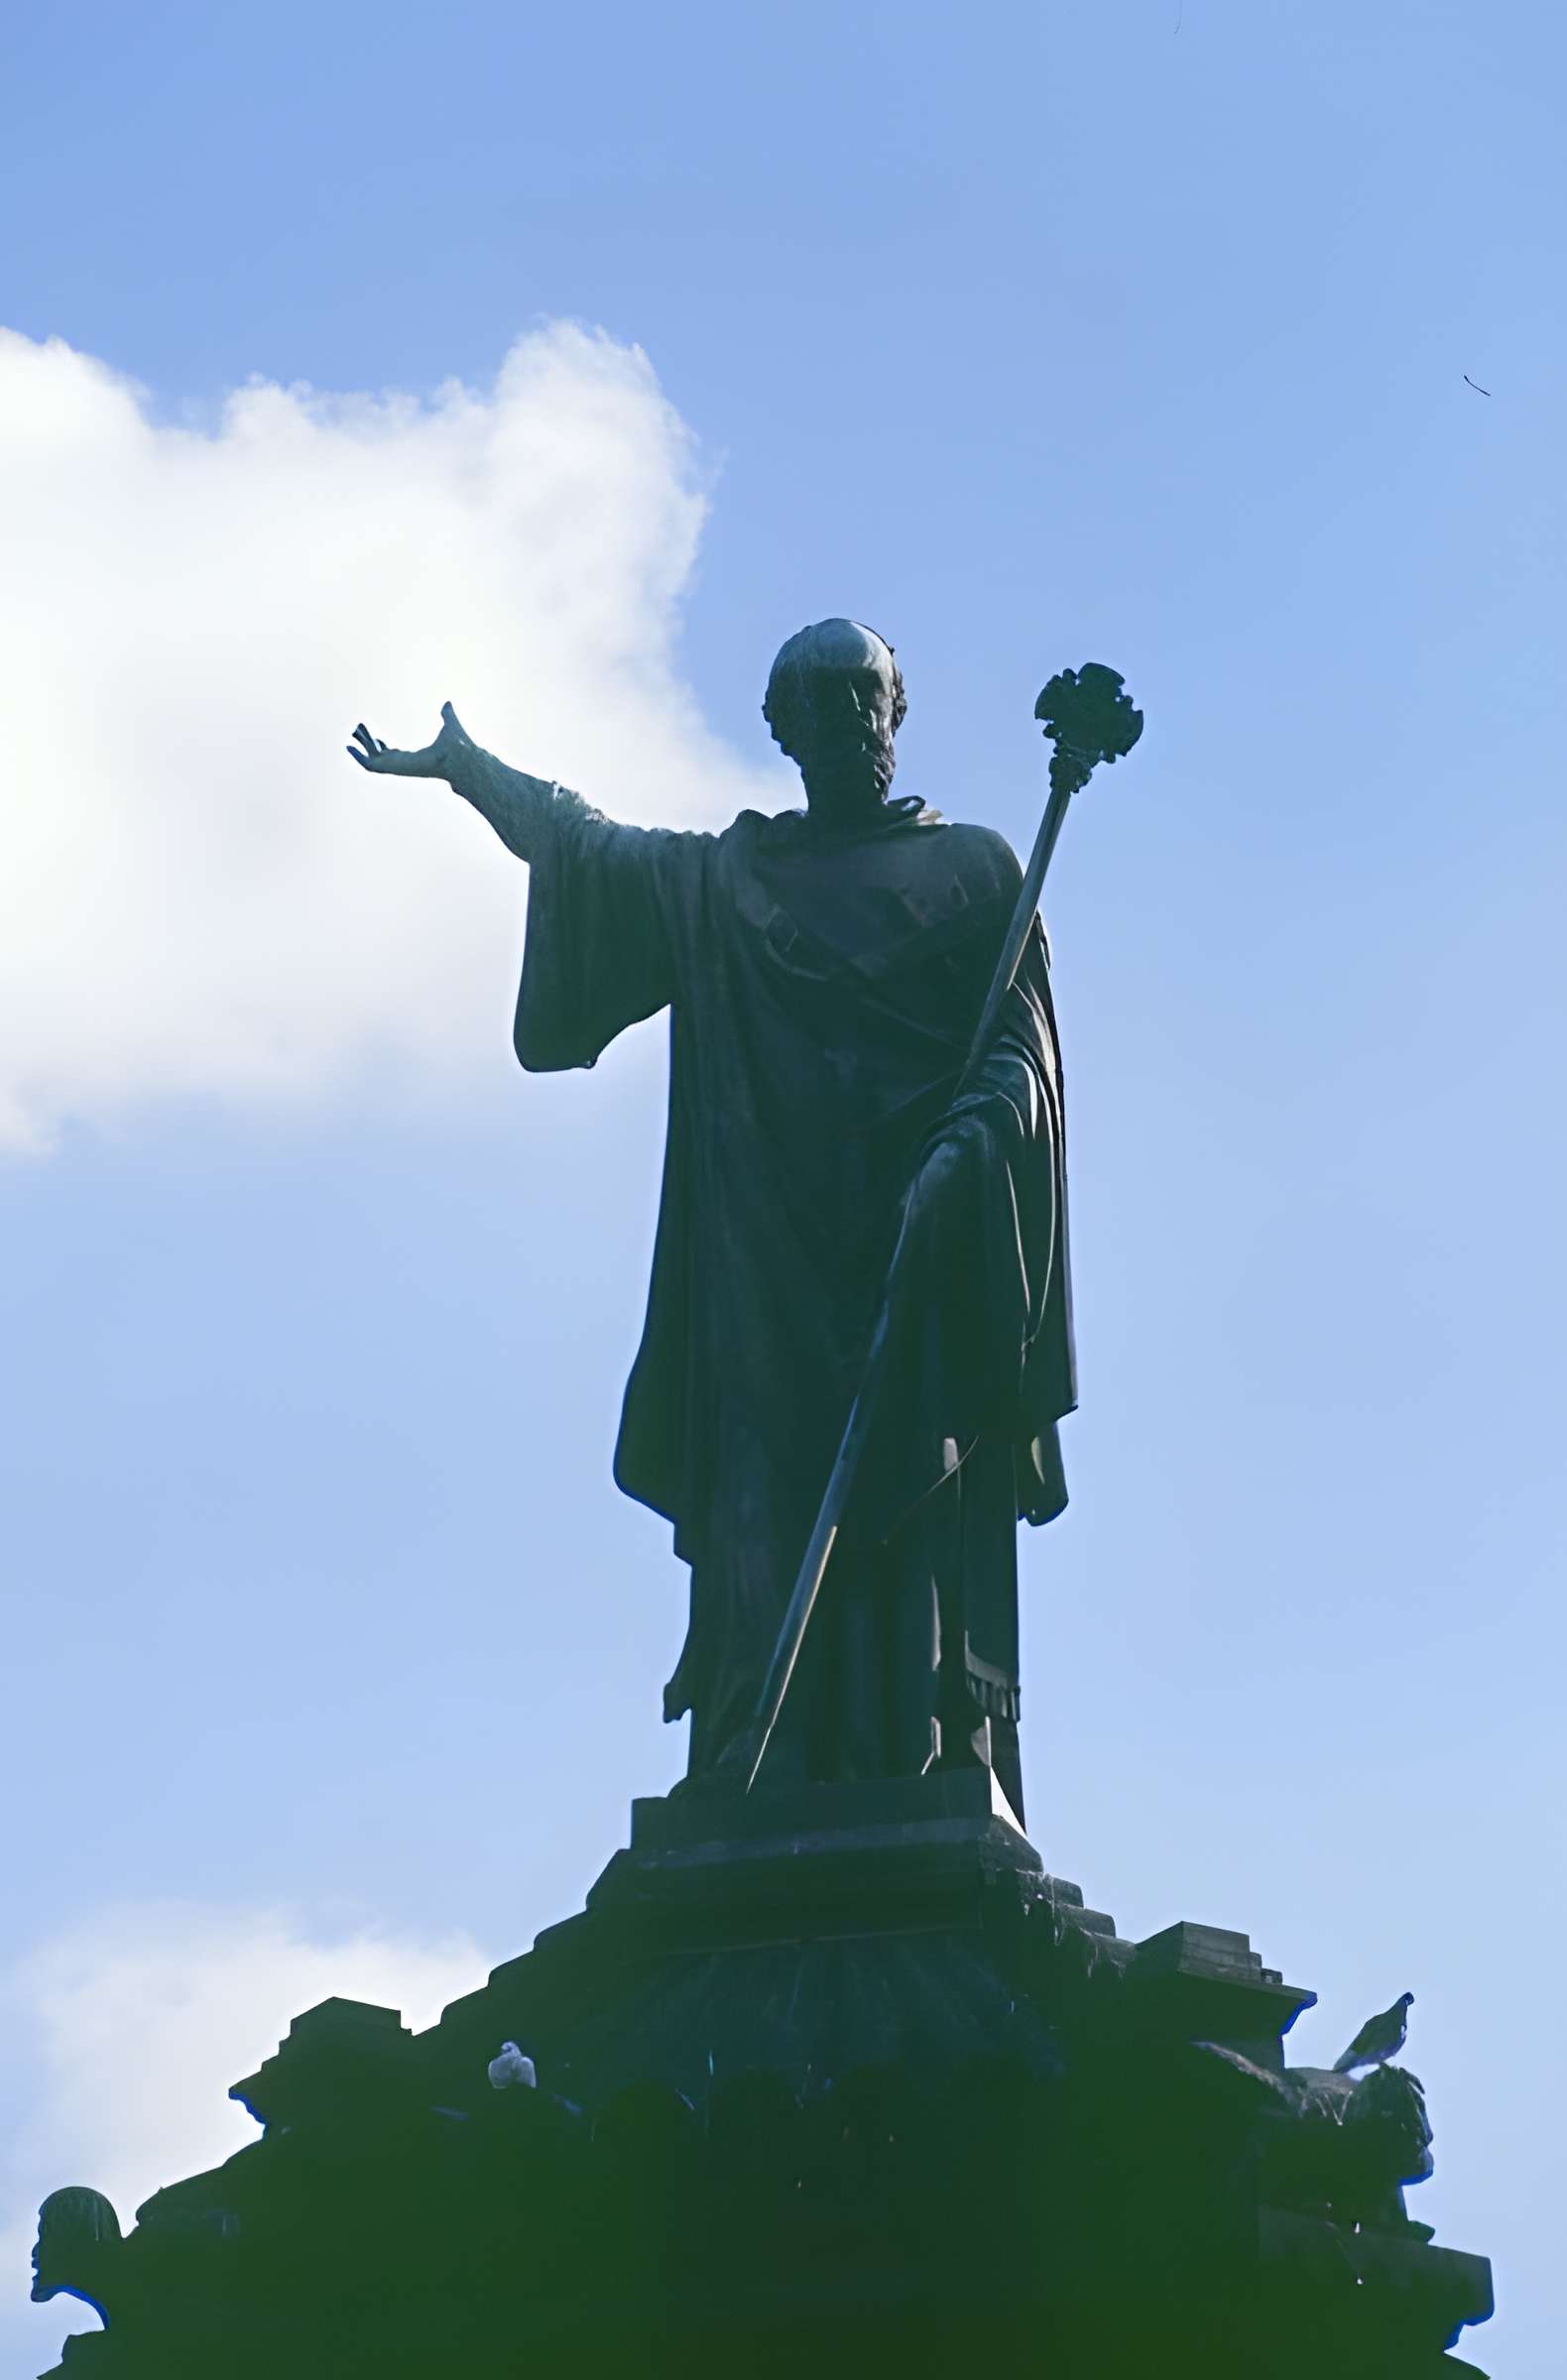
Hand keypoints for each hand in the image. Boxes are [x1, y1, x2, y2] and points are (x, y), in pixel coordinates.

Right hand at [346, 701, 471, 777]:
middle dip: (368, 743)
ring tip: (353, 730)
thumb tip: (448, 704)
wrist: (459, 754)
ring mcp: (399, 768)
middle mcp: (406, 765)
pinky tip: (349, 747)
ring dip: (361, 746)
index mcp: (416, 758)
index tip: (375, 737)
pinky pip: (369, 766)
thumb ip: (447, 714)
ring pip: (372, 759)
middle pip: (380, 756)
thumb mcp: (449, 722)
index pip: (394, 755)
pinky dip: (358, 757)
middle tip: (358, 728)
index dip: (382, 746)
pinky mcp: (394, 768)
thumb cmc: (457, 744)